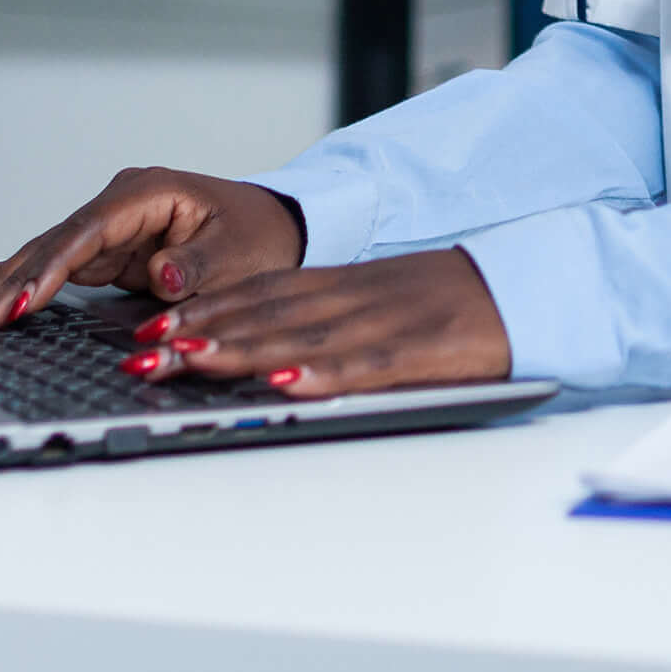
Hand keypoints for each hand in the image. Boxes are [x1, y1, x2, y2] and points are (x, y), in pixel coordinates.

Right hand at [0, 167, 303, 331]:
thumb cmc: (259, 236)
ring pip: (44, 256)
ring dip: (1, 284)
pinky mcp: (106, 249)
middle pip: (53, 244)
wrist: (274, 227)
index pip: (87, 233)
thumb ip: (199, 265)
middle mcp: (120, 203)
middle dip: (8, 282)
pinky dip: (16, 280)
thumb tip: (160, 271)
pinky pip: (52, 266)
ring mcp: (109, 225)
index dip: (49, 268)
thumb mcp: (240, 254)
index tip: (19, 301)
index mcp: (149, 193)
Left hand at [117, 248, 514, 394]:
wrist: (529, 287)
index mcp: (348, 286)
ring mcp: (388, 322)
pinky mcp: (423, 350)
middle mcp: (357, 298)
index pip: (263, 293)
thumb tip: (272, 354)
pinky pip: (366, 364)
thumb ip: (335, 319)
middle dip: (199, 333)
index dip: (205, 307)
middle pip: (268, 314)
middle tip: (141, 352)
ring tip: (186, 360)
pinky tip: (286, 386)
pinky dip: (323, 374)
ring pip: (303, 336)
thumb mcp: (388, 300)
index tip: (154, 325)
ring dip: (240, 349)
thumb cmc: (459, 305)